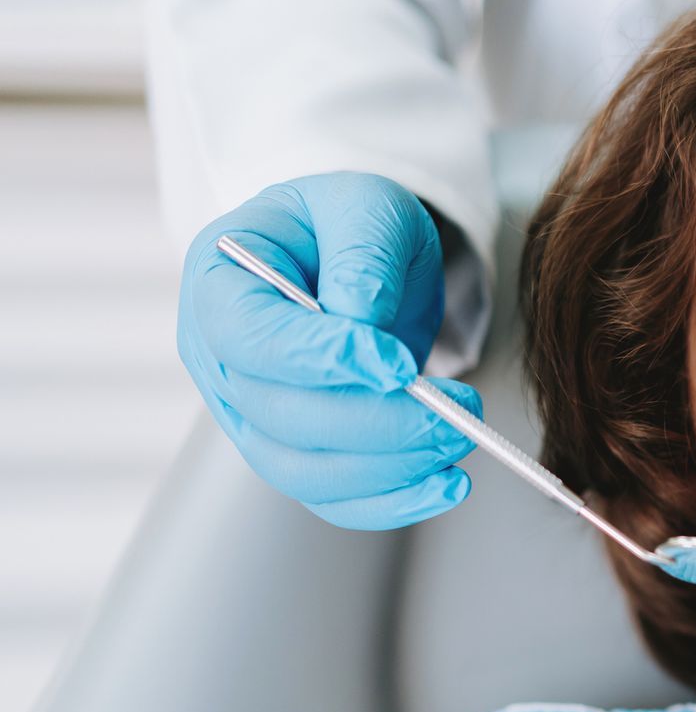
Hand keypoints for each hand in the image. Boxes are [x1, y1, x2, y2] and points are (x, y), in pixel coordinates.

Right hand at [177, 171, 481, 528]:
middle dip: (377, 422)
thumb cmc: (350, 225)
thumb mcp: (364, 208)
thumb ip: (361, 257)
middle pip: (280, 416)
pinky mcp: (292, 453)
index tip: (398, 364)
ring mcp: (249, 415)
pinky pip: (331, 498)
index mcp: (218, 284)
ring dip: (391, 468)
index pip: (251, 340)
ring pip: (305, 471)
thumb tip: (363, 323)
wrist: (358, 259)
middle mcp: (219, 360)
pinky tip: (447, 486)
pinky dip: (391, 502)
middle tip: (458, 410)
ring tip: (460, 438)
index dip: (321, 359)